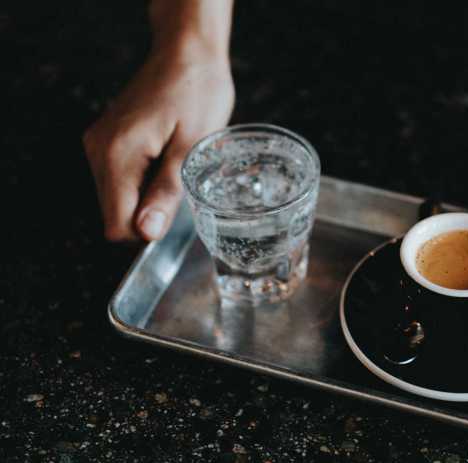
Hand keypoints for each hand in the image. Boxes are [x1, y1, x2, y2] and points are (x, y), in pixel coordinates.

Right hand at [83, 43, 233, 240]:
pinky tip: (166, 161)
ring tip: (176, 169)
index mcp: (117, 154)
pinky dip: (143, 181)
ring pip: (117, 198)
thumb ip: (167, 192)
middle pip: (114, 214)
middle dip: (148, 215)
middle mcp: (99, 150)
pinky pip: (120, 179)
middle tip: (182, 188)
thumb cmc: (197, 92)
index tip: (176, 217)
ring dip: (147, 197)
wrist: (187, 53)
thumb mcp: (192, 147)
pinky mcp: (107, 139)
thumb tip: (146, 233)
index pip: (116, 224)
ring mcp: (100, 143)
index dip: (147, 233)